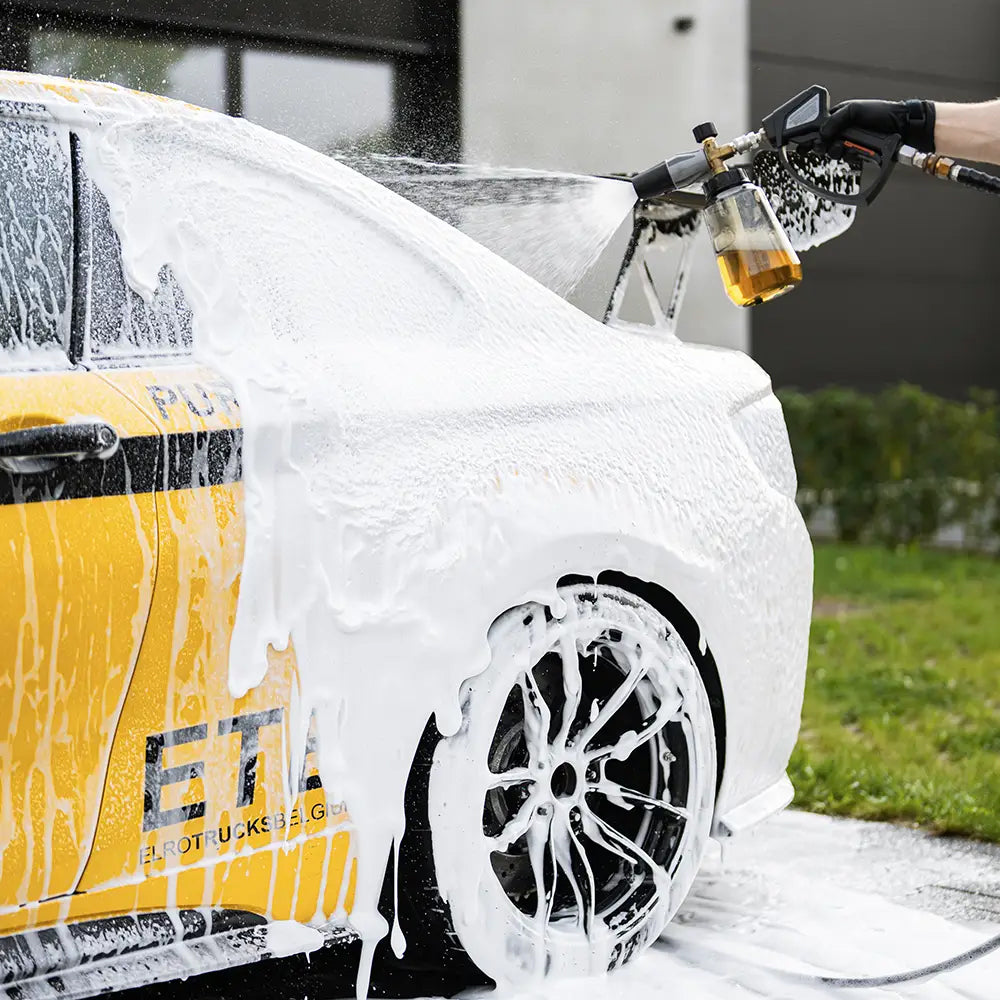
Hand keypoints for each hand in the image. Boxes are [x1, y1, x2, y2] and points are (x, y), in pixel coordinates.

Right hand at [818, 99, 935, 153]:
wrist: (902, 127)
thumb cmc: (882, 113)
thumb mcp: (855, 109)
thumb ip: (835, 119)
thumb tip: (820, 133)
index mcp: (840, 116)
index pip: (820, 127)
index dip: (814, 136)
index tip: (811, 143)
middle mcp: (844, 130)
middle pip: (825, 143)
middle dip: (827, 145)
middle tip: (833, 144)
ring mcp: (850, 142)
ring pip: (834, 152)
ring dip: (838, 151)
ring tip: (846, 147)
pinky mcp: (857, 153)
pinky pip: (847, 159)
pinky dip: (850, 156)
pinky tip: (856, 152)